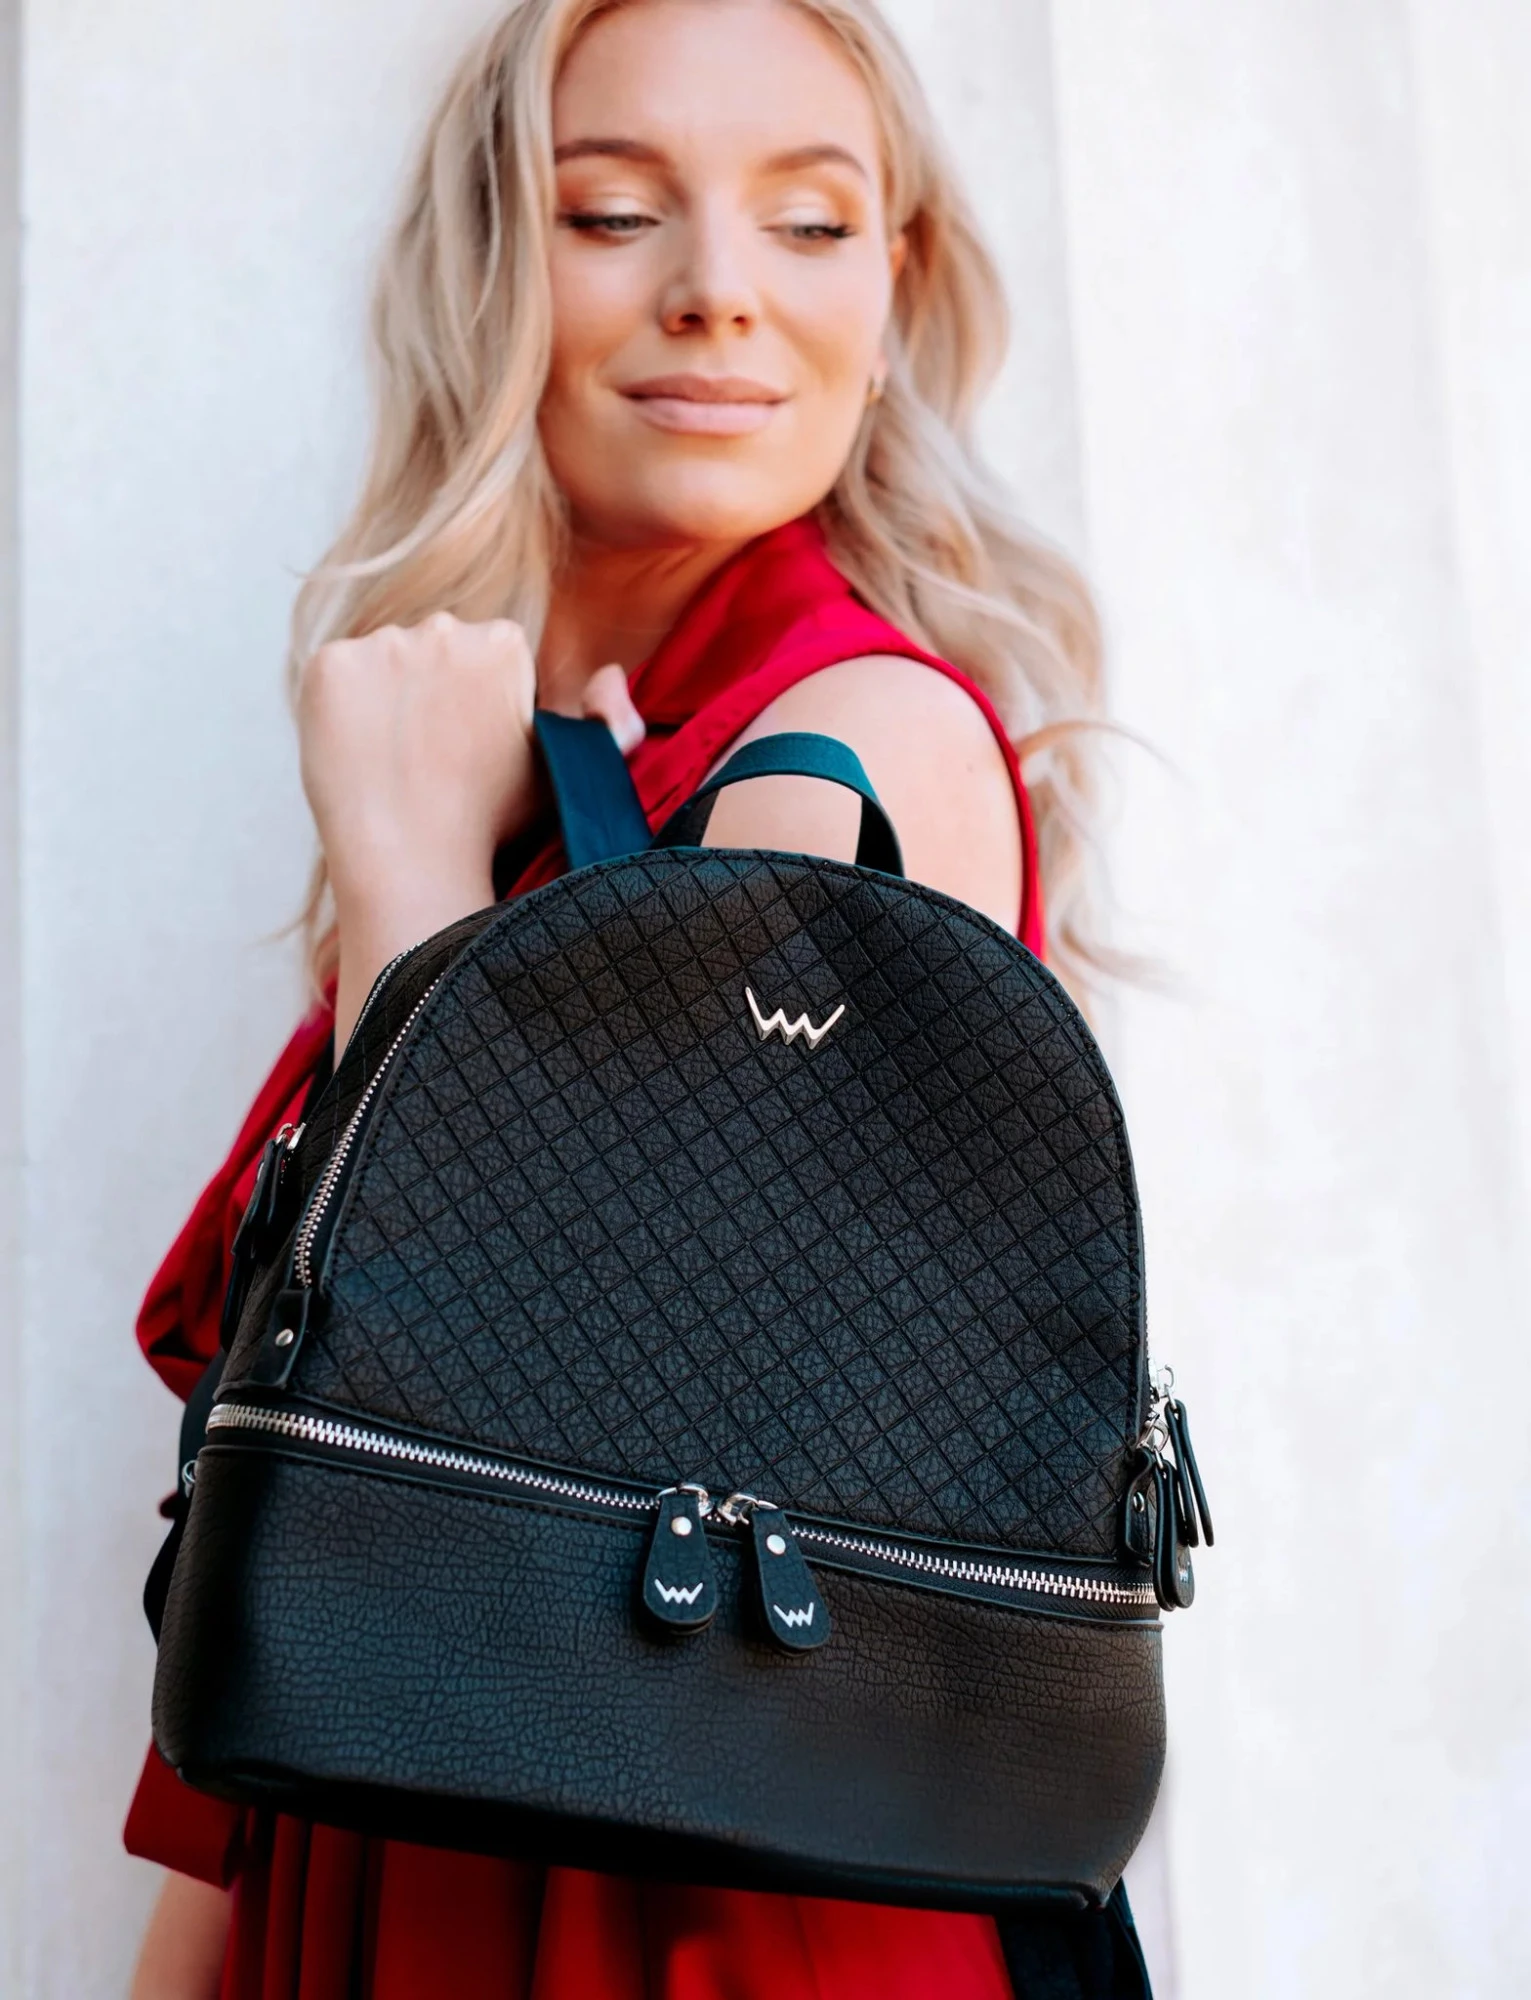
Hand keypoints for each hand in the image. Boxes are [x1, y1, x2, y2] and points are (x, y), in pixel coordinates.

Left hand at [300, 615, 644, 1044]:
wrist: (410, 861)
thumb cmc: (491, 823)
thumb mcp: (569, 770)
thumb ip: (611, 722)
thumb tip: (610, 673)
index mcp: (504, 642)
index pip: (487, 656)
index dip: (482, 703)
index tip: (475, 747)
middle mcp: (444, 628)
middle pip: (436, 651)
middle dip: (435, 690)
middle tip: (433, 757)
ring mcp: (380, 645)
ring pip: (383, 663)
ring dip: (387, 698)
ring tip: (394, 760)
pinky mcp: (329, 666)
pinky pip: (334, 675)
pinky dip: (340, 707)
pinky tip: (359, 751)